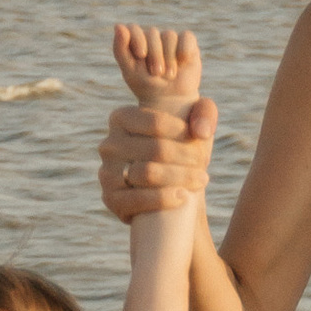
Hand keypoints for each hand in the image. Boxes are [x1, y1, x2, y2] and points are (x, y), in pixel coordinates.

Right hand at [101, 24, 217, 224]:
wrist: (171, 198)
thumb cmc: (183, 156)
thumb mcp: (196, 130)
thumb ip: (204, 110)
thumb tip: (200, 113)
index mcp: (122, 118)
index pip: (150, 119)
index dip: (178, 130)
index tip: (199, 141)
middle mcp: (107, 143)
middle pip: (150, 148)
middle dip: (183, 159)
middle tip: (206, 170)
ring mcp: (105, 172)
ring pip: (143, 173)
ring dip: (177, 179)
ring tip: (200, 182)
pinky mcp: (108, 200)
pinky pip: (133, 199)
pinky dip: (161, 198)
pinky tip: (181, 199)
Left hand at [112, 22, 203, 111]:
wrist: (170, 100)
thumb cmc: (146, 86)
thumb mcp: (130, 71)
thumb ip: (120, 49)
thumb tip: (118, 25)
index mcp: (135, 41)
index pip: (133, 29)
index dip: (137, 39)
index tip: (141, 55)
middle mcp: (152, 37)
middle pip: (152, 33)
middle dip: (155, 55)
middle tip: (156, 74)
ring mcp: (170, 39)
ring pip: (169, 36)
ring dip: (169, 58)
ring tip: (169, 75)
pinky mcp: (187, 43)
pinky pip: (186, 37)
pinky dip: (184, 49)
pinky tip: (183, 62)